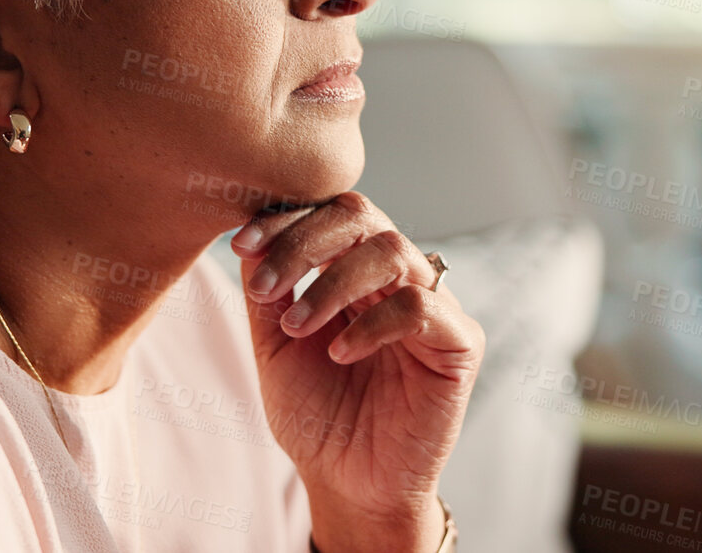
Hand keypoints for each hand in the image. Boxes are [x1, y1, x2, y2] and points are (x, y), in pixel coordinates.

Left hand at [230, 192, 482, 551]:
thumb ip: (269, 294)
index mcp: (354, 270)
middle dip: (305, 240)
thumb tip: (251, 237)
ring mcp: (433, 306)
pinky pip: (422, 307)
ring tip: (298, 326)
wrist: (350, 485)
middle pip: (361, 216)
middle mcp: (396, 278)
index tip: (241, 244)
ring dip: (334, 282)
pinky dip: (375, 322)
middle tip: (266, 285)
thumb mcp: (276, 348)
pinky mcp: (460, 343)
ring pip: (391, 250)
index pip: (328, 216)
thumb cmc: (317, 418)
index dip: (286, 219)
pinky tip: (341, 354)